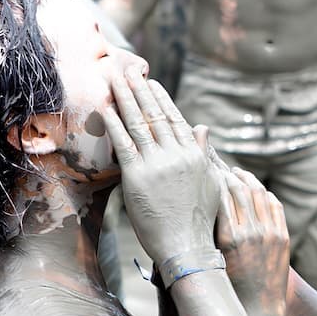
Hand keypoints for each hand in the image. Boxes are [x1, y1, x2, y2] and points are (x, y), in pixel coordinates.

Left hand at [103, 64, 220, 261]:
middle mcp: (176, 154)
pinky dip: (114, 125)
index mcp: (193, 154)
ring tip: (114, 79)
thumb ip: (203, 153)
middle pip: (154, 115)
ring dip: (124, 98)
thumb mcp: (210, 182)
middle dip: (139, 90)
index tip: (151, 83)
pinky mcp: (137, 177)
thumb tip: (203, 128)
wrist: (187, 245)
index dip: (161, 99)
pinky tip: (106, 108)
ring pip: (137, 124)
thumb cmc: (201, 220)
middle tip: (128, 70)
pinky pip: (123, 145)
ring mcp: (156, 164)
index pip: (175, 119)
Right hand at [216, 167, 290, 315]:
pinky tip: (256, 190)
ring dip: (248, 180)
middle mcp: (251, 233)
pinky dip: (264, 193)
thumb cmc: (227, 287)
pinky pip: (274, 205)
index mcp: (229, 238)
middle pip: (240, 189)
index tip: (208, 171)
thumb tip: (193, 207)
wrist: (258, 308)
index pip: (221, 195)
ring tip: (238, 174)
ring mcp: (270, 234)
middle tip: (222, 169)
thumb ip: (206, 233)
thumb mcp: (212, 260)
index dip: (214, 179)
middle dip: (230, 175)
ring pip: (259, 193)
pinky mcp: (283, 237)